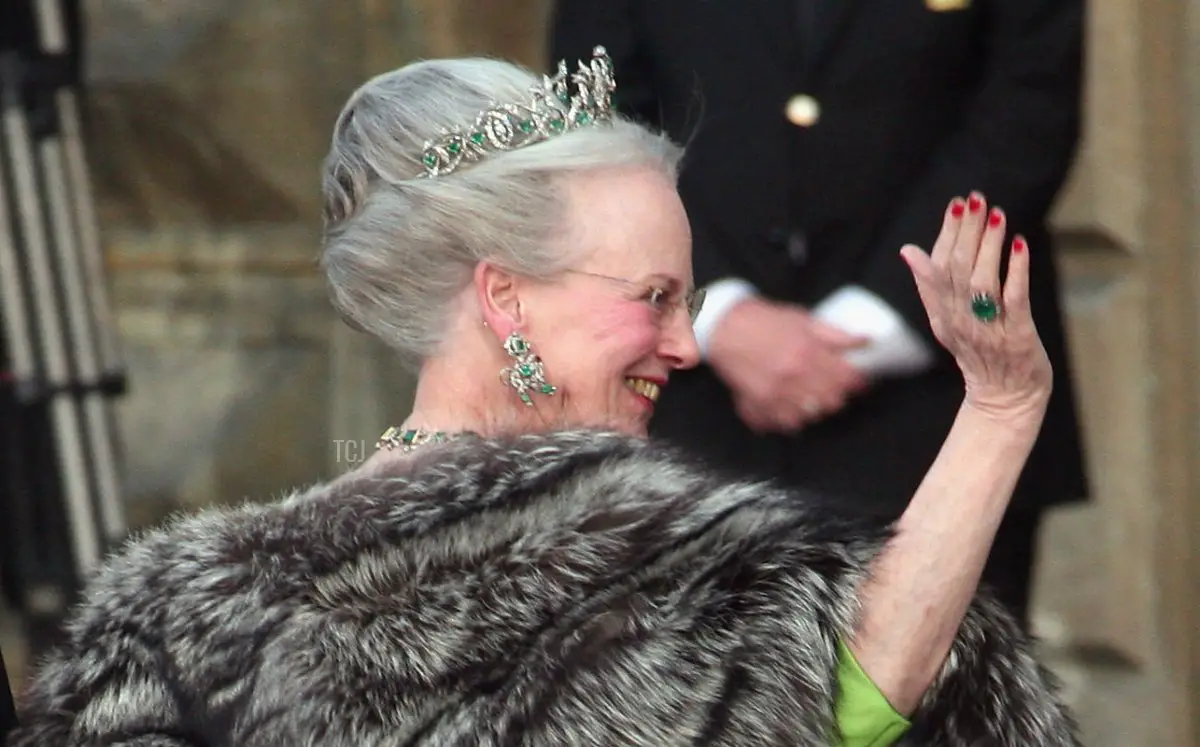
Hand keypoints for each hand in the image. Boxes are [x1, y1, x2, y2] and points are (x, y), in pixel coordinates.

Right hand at [707, 297, 869, 432]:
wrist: (725, 328)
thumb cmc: (765, 322)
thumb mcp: (804, 319)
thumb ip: (836, 334)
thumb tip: (865, 341)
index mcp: (808, 353)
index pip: (846, 379)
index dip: (857, 382)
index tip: (858, 382)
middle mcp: (793, 377)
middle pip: (832, 402)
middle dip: (837, 396)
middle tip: (833, 388)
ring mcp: (775, 395)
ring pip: (810, 416)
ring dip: (815, 409)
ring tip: (810, 397)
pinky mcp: (758, 405)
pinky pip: (782, 424)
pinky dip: (790, 420)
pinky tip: (790, 408)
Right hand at [901, 192, 1051, 427]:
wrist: (1005, 400)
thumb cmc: (979, 355)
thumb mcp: (946, 322)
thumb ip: (928, 287)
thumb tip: (908, 250)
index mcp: (941, 315)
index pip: (937, 269)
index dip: (946, 235)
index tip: (955, 206)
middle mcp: (960, 321)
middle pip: (957, 270)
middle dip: (966, 231)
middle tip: (975, 200)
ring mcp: (989, 330)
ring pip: (982, 282)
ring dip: (988, 246)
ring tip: (997, 215)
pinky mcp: (1018, 337)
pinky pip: (1015, 300)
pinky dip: (1016, 271)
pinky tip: (1020, 246)